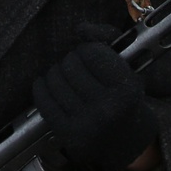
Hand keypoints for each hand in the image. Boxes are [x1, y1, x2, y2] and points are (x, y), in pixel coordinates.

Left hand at [32, 34, 158, 170]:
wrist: (127, 141)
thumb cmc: (125, 97)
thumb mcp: (128, 66)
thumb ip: (107, 38)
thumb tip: (81, 29)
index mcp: (127, 90)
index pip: (91, 52)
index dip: (89, 49)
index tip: (92, 54)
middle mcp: (107, 108)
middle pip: (70, 64)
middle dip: (72, 59)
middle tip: (80, 66)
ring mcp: (85, 123)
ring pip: (54, 79)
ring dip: (57, 72)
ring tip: (67, 76)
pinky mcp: (66, 134)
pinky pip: (43, 100)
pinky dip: (42, 86)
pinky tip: (48, 84)